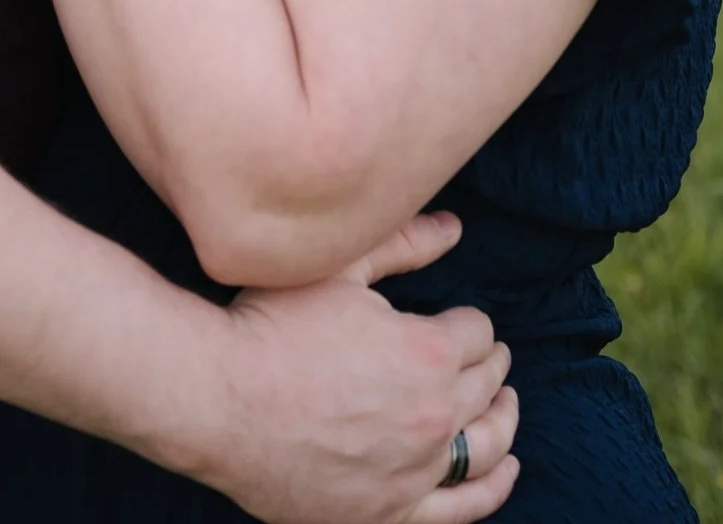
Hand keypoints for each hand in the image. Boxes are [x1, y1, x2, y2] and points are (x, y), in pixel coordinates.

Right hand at [198, 213, 517, 523]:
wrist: (218, 399)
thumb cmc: (273, 325)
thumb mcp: (338, 267)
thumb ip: (402, 244)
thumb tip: (454, 227)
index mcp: (427, 352)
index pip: (476, 332)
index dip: (467, 321)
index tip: (456, 319)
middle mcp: (432, 416)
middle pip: (485, 386)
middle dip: (490, 364)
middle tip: (485, 354)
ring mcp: (413, 472)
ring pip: (483, 446)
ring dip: (502, 420)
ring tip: (503, 404)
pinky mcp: (388, 513)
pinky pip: (460, 508)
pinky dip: (491, 488)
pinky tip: (504, 469)